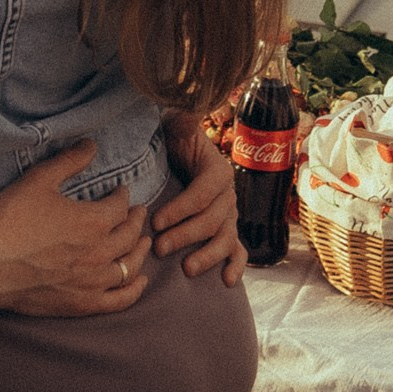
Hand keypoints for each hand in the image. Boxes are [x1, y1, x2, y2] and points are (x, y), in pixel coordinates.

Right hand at [0, 142, 150, 317]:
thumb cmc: (12, 221)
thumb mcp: (39, 180)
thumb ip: (68, 161)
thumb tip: (91, 144)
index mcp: (94, 221)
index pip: (120, 206)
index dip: (123, 196)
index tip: (122, 191)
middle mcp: (101, 252)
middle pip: (129, 235)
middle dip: (137, 221)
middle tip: (139, 213)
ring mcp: (94, 282)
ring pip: (130, 266)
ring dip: (140, 251)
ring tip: (144, 242)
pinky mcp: (83, 304)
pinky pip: (120, 299)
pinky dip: (134, 289)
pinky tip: (140, 281)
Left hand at [154, 112, 246, 285]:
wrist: (178, 155)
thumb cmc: (173, 142)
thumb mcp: (176, 127)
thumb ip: (183, 120)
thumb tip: (186, 109)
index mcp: (217, 170)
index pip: (202, 194)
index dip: (180, 208)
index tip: (155, 220)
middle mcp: (228, 195)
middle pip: (212, 220)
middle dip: (186, 235)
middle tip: (159, 248)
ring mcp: (230, 215)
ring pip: (225, 238)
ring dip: (207, 255)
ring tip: (186, 269)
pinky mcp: (228, 230)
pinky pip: (238, 249)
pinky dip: (235, 265)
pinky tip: (228, 281)